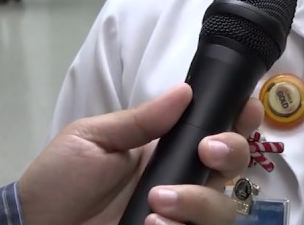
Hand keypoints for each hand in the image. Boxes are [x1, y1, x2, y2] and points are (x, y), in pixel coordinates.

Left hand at [19, 84, 261, 224]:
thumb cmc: (58, 179)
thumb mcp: (93, 138)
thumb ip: (140, 120)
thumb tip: (184, 91)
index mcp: (165, 149)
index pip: (216, 130)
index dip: (239, 119)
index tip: (244, 111)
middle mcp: (180, 181)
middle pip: (233, 167)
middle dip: (231, 153)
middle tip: (205, 152)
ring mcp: (177, 215)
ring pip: (223, 208)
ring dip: (199, 201)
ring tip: (156, 202)